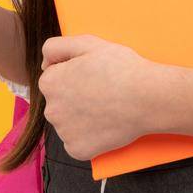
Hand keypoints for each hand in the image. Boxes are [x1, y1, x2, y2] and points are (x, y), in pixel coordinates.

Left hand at [40, 35, 159, 160]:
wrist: (148, 98)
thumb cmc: (121, 68)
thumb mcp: (88, 43)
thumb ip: (56, 46)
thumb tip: (44, 63)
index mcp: (50, 83)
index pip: (53, 78)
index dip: (74, 74)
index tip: (92, 75)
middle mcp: (51, 109)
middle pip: (60, 102)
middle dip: (75, 97)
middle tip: (101, 91)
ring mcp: (64, 132)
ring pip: (69, 122)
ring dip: (82, 117)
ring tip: (106, 107)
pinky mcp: (77, 150)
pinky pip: (78, 142)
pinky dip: (90, 137)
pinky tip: (106, 124)